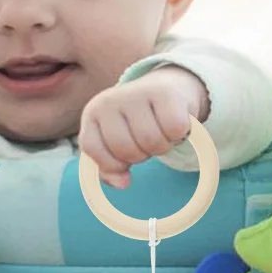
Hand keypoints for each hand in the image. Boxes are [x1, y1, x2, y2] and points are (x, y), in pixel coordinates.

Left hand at [79, 69, 209, 189]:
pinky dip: (179, 134)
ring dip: (162, 146)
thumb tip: (121, 184)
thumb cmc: (138, 122)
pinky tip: (174, 124)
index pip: (92, 148)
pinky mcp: (165, 93)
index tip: (124, 159)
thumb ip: (111, 167)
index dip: (111, 163)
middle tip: (147, 141)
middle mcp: (110, 100)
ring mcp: (136, 93)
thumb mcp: (117, 143)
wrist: (166, 88)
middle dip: (142, 155)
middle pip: (127, 150)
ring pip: (152, 142)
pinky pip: (174, 129)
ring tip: (161, 132)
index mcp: (93, 113)